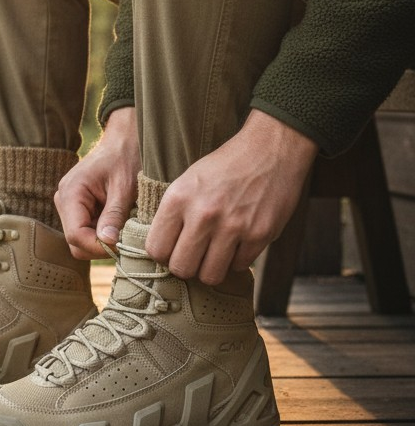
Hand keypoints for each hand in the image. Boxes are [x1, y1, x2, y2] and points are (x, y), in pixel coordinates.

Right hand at [55, 106, 139, 258]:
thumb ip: (114, 215)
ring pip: (80, 240)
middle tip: (125, 240)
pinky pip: (86, 231)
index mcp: (71, 193)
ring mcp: (69, 206)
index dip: (98, 247)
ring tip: (123, 228)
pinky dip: (102, 233)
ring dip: (102, 240)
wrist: (124, 141)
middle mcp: (63, 201)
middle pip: (75, 242)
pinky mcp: (78, 209)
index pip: (75, 235)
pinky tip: (118, 222)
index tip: (122, 246)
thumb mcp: (124, 188)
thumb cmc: (125, 158)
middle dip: (99, 246)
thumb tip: (108, 243)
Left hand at [145, 109, 318, 284]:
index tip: (172, 249)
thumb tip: (159, 251)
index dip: (163, 254)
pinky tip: (237, 244)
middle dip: (186, 267)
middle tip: (194, 256)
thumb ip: (172, 214)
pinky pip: (239, 267)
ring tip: (214, 254)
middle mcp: (203, 214)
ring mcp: (233, 226)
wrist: (269, 150)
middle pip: (181, 268)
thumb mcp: (186, 182)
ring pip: (210, 275)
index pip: (156, 249)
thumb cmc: (223, 168)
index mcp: (178, 198)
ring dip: (211, 269)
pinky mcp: (260, 234)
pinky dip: (237, 260)